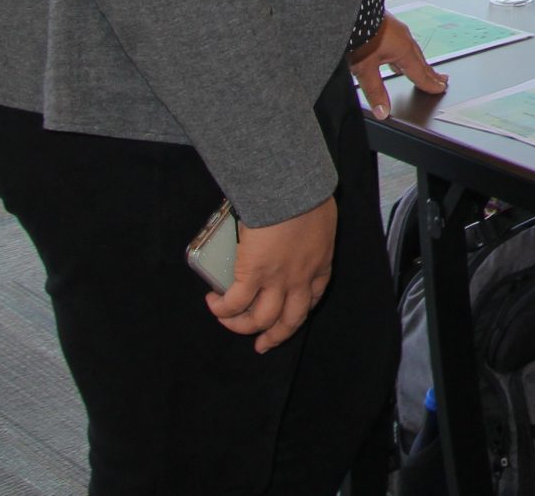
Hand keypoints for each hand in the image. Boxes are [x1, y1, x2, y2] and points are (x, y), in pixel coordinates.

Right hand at [210, 195, 335, 352]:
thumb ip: (309, 234)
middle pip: (290, 321)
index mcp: (320, 265)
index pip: (313, 299)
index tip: (288, 320)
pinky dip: (222, 308)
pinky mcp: (253, 274)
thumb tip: (294, 231)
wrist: (292, 190)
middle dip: (275, 336)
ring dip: (241, 326)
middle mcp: (301, 279)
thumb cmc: (307, 195)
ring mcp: (277, 280)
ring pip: (260, 320)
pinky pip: (234, 303)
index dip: (299, 314)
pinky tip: (214, 303)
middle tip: (262, 345)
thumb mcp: (319, 221)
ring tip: (227, 320)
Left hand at [347, 15, 447, 117]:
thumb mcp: (364, 68)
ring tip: (424, 69)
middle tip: (442, 80)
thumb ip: (375, 91)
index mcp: (403, 50)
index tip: (440, 88)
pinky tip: (398, 54)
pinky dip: (407, 52)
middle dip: (431, 72)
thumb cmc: (358, 34)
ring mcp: (397, 30)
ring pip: (413, 50)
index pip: (420, 73)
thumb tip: (383, 111)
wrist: (349, 11)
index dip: (430, 83)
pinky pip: (404, 42)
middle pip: (422, 61)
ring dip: (420, 62)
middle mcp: (404, 39)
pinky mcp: (389, 25)